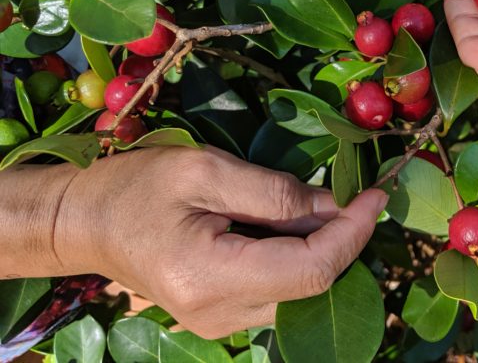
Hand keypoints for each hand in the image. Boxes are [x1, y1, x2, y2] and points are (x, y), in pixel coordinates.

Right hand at [55, 146, 387, 337]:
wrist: (84, 223)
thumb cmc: (136, 187)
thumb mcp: (204, 170)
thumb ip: (273, 191)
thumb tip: (333, 204)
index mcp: (212, 277)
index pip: (310, 270)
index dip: (352, 233)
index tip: (376, 194)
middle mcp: (219, 315)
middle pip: (310, 287)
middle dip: (344, 239)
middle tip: (357, 193)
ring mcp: (218, 324)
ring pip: (298, 294)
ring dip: (324, 249)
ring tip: (327, 204)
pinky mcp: (219, 317)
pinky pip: (277, 293)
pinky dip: (299, 259)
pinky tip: (296, 225)